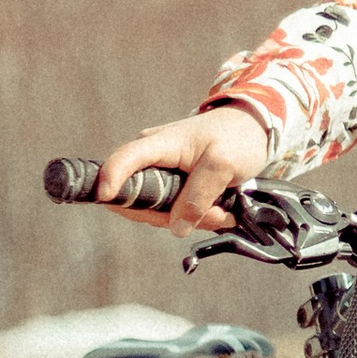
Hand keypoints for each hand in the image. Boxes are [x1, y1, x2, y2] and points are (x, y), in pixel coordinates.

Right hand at [97, 106, 271, 233]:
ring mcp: (158, 175)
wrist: (251, 130)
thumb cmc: (236, 138)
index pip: (123, 160)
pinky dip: (194, 217)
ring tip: (221, 211)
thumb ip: (199, 196)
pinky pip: (170, 212)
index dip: (110, 179)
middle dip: (171, 216)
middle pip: (137, 200)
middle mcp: (149, 160)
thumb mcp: (222, 165)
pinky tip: (218, 211)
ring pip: (156, 212)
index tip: (105, 196)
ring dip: (189, 219)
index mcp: (157, 144)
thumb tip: (177, 227)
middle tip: (213, 215)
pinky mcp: (169, 187)